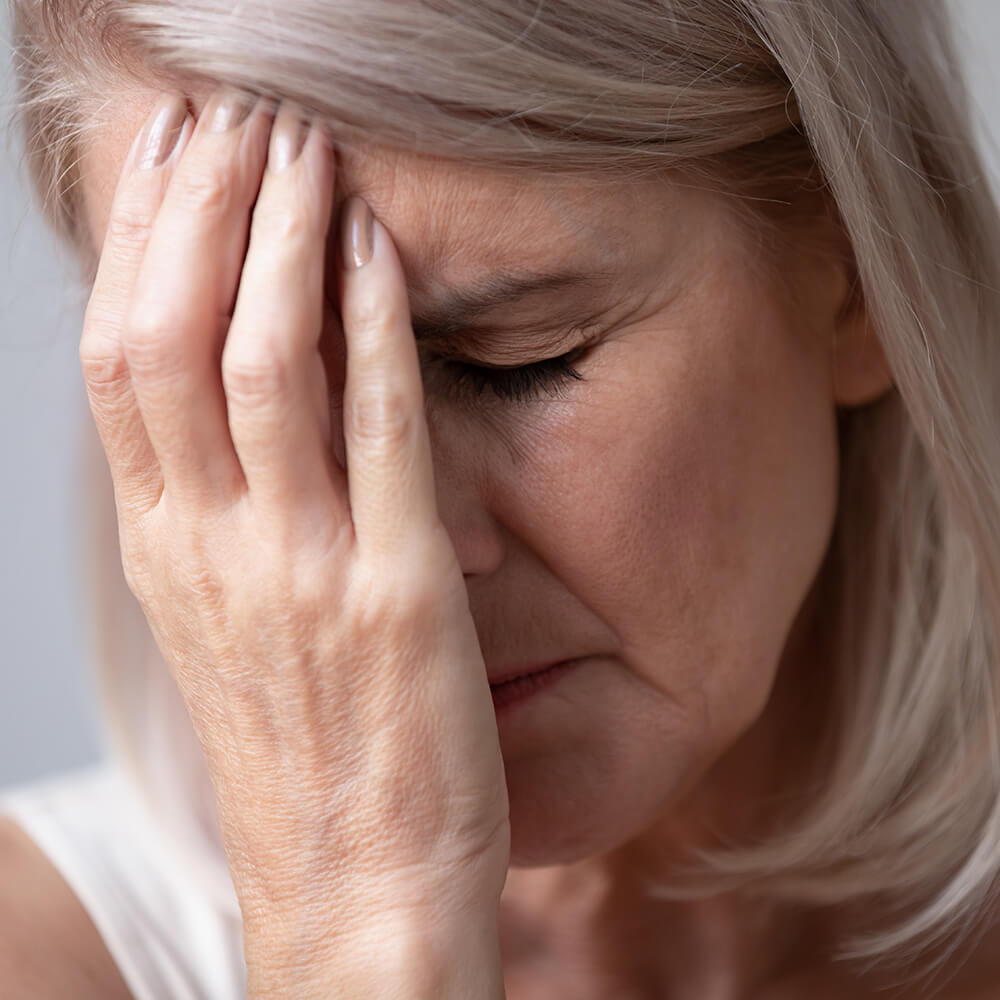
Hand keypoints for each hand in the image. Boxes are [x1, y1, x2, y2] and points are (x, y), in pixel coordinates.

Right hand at [78, 88, 509, 988]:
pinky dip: (371, 330)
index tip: (171, 162)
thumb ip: (223, 521)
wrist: (355, 896)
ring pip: (259, 365)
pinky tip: (379, 252)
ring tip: (302, 148)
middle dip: (198, 212)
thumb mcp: (232, 631)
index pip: (121, 364)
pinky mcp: (395, 592)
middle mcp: (214, 551)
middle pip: (170, 340)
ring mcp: (300, 570)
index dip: (139, 246)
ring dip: (277, 241)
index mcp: (171, 557)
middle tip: (230, 117)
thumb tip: (234, 410)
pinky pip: (376, 434)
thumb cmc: (304, 764)